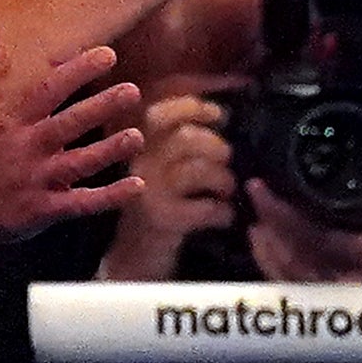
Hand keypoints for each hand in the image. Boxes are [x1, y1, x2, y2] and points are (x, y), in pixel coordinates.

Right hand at [0, 32, 146, 247]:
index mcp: (9, 120)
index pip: (48, 89)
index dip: (78, 70)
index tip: (107, 55)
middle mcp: (25, 147)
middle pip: (69, 123)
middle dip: (101, 106)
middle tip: (131, 91)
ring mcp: (35, 180)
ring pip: (80, 162)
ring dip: (110, 149)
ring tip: (137, 136)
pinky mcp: (42, 210)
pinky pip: (82, 203)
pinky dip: (110, 196)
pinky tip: (136, 186)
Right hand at [96, 96, 239, 281]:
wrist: (136, 254)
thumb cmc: (161, 203)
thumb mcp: (163, 165)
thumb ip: (183, 136)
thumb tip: (222, 110)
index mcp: (140, 145)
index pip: (162, 112)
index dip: (194, 108)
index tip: (219, 115)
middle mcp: (138, 164)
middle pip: (186, 138)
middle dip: (217, 147)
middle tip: (224, 164)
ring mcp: (148, 192)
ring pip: (197, 170)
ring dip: (224, 180)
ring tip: (226, 191)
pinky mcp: (162, 219)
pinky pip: (205, 207)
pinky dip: (222, 211)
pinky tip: (222, 216)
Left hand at [244, 177, 361, 284]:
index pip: (313, 235)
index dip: (282, 214)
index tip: (262, 188)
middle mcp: (339, 278)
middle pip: (291, 252)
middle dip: (269, 221)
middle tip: (256, 193)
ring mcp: (325, 294)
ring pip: (284, 269)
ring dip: (265, 241)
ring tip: (257, 214)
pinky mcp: (317, 301)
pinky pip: (285, 283)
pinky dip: (267, 260)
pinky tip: (260, 240)